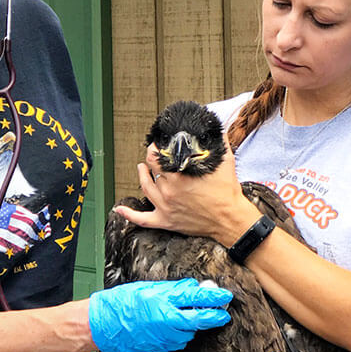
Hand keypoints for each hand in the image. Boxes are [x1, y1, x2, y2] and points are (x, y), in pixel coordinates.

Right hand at [88, 278, 231, 351]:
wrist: (102, 324)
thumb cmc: (122, 302)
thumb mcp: (148, 288)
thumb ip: (172, 289)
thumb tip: (193, 288)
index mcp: (163, 301)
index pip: (196, 299)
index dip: (214, 298)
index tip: (226, 296)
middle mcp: (165, 321)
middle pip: (198, 321)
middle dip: (214, 317)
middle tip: (223, 314)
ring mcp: (162, 337)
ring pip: (189, 333)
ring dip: (194, 326)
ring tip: (192, 317)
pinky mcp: (158, 348)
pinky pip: (177, 342)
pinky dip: (181, 334)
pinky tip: (176, 328)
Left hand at [117, 144, 259, 245]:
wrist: (230, 220)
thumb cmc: (228, 193)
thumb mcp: (225, 163)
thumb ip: (220, 143)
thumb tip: (218, 129)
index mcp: (178, 176)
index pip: (156, 158)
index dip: (153, 150)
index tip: (156, 146)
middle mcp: (168, 191)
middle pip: (151, 172)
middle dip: (150, 161)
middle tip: (152, 155)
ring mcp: (165, 207)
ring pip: (145, 189)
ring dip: (141, 177)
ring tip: (141, 169)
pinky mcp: (166, 221)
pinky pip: (143, 220)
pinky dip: (130, 215)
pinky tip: (120, 209)